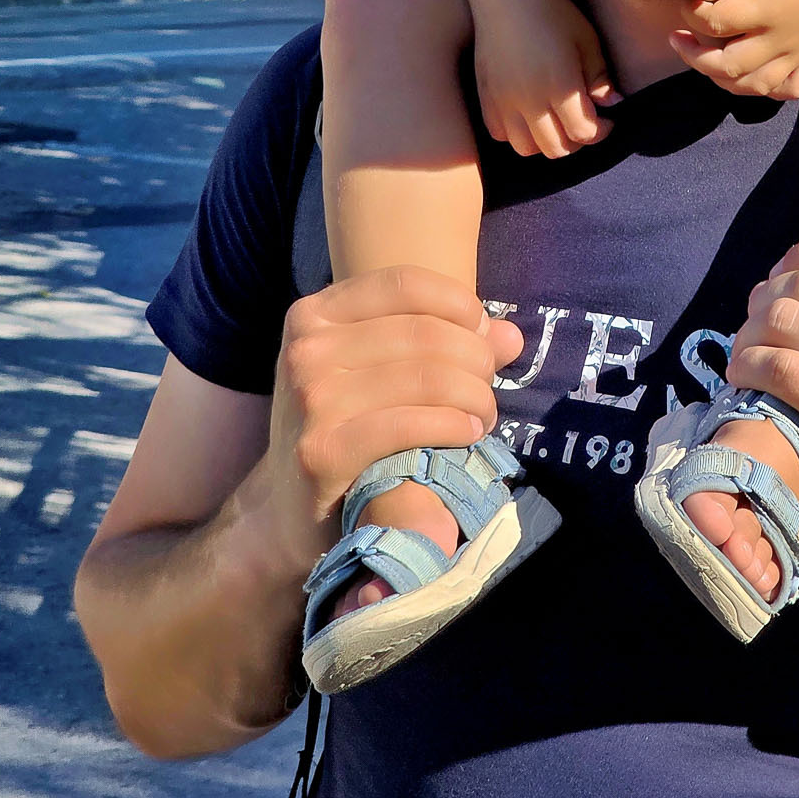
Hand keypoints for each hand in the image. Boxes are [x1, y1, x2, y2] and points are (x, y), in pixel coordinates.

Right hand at [259, 266, 524, 581]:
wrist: (288, 514)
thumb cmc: (344, 428)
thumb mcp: (377, 372)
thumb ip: (444, 344)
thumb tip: (510, 335)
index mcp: (314, 314)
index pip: (404, 283)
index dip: (458, 304)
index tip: (482, 332)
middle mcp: (306, 349)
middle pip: (424, 333)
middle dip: (476, 359)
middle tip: (489, 386)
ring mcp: (310, 400)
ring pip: (427, 378)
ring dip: (475, 396)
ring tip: (483, 414)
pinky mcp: (322, 452)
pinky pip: (410, 425)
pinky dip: (453, 427)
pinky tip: (468, 435)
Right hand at [471, 0, 620, 158]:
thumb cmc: (552, 11)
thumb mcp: (587, 40)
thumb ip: (600, 78)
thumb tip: (611, 105)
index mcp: (559, 86)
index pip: (583, 132)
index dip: (600, 132)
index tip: (606, 120)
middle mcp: (529, 100)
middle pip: (556, 148)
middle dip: (576, 141)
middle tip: (583, 120)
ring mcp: (503, 101)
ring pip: (526, 148)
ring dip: (546, 141)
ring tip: (555, 120)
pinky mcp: (486, 96)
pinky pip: (500, 134)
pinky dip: (517, 133)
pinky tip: (529, 113)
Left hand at [669, 0, 798, 100]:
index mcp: (770, 11)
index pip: (715, 23)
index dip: (690, 13)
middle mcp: (784, 40)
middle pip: (728, 67)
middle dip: (694, 57)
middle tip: (677, 39)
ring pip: (755, 86)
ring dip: (722, 78)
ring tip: (704, 58)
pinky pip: (791, 89)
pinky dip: (769, 90)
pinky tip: (752, 75)